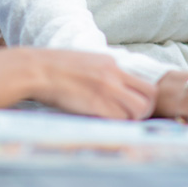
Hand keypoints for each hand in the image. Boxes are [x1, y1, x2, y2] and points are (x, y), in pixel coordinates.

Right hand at [30, 50, 156, 119]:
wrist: (37, 69)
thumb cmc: (54, 67)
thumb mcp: (85, 61)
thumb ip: (102, 71)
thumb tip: (110, 85)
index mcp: (111, 62)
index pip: (142, 80)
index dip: (143, 96)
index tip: (134, 105)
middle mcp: (114, 74)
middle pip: (150, 94)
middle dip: (146, 109)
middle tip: (133, 118)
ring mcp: (107, 89)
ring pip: (140, 109)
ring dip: (132, 119)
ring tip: (117, 122)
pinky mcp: (97, 104)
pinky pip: (120, 119)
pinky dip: (116, 125)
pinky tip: (104, 123)